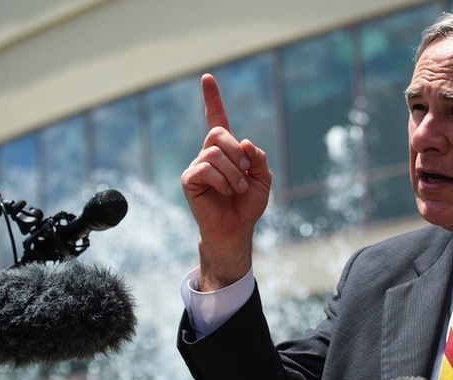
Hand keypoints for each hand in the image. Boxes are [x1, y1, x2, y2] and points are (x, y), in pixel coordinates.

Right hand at [181, 74, 271, 289]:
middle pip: (218, 134)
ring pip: (214, 153)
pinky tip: (225, 192)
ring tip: (238, 189)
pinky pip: (205, 169)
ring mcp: (197, 166)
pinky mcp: (190, 181)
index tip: (207, 77)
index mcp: (226, 150)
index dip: (212, 99)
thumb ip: (258, 157)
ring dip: (234, 173)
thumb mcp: (263, 178)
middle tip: (246, 171)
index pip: (216, 118)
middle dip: (237, 151)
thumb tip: (244, 142)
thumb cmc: (248, 204)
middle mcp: (208, 154)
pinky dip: (222, 181)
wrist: (237, 229)